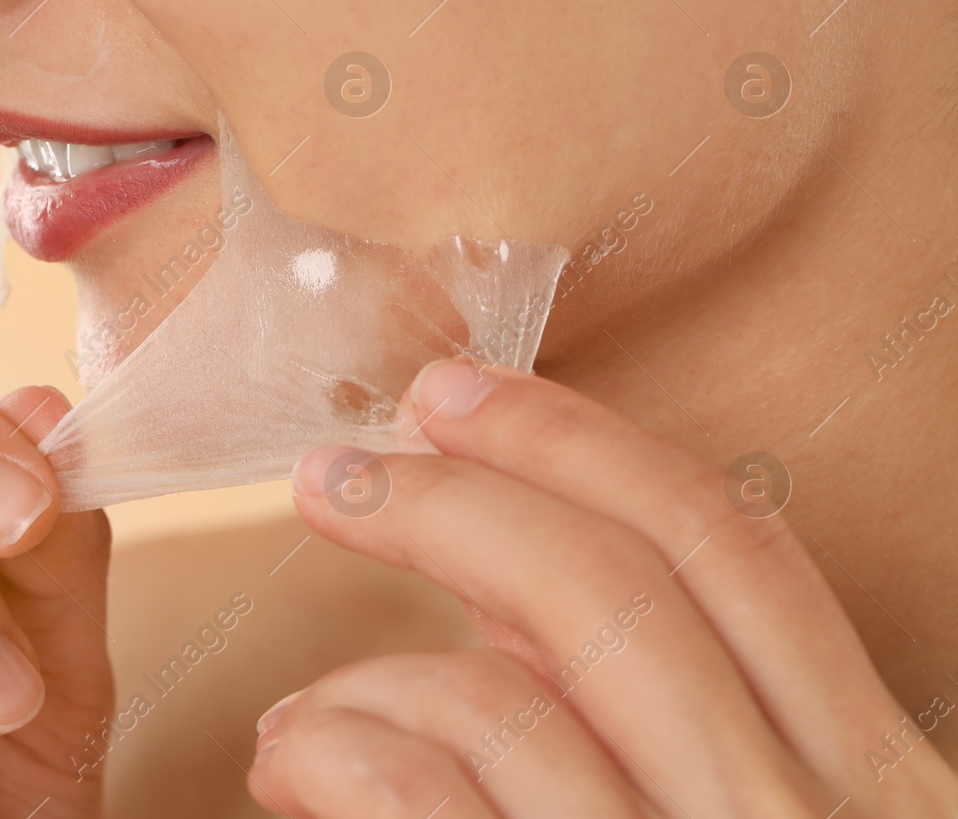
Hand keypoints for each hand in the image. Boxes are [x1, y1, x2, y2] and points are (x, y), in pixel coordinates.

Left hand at [249, 359, 957, 817]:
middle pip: (611, 596)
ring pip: (501, 706)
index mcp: (872, 787)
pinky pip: (421, 804)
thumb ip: (641, 708)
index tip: (458, 392)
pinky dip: (338, 752)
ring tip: (296, 716)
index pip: (736, 554)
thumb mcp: (733, 817)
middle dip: (453, 506)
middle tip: (332, 475)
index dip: (585, 445)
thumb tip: (504, 581)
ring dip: (369, 675)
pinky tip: (298, 765)